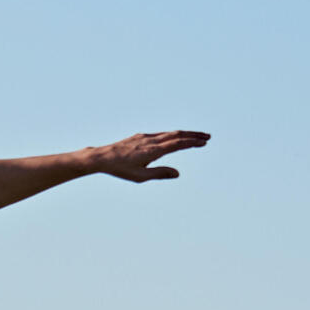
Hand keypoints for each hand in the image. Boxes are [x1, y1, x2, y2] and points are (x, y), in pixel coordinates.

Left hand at [84, 130, 209, 182]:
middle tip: (207, 137)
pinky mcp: (140, 136)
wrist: (102, 157)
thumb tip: (177, 173)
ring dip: (184, 134)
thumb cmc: (120, 169)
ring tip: (195, 136)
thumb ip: (160, 174)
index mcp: (154, 150)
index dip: (192, 142)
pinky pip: (160, 133)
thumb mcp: (140, 176)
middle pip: (177, 134)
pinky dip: (172, 134)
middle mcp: (151, 140)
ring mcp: (145, 137)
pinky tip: (174, 137)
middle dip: (193, 135)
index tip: (204, 142)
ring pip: (169, 132)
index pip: (178, 143)